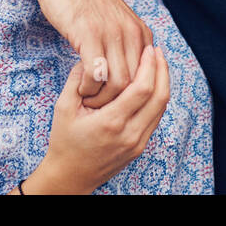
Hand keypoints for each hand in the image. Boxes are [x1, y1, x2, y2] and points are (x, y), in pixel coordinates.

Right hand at [27, 45, 169, 193]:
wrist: (70, 176)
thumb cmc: (64, 142)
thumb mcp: (63, 108)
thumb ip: (76, 80)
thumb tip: (90, 56)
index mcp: (111, 123)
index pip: (142, 89)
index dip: (150, 66)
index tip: (148, 49)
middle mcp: (129, 134)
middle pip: (159, 97)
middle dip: (162, 70)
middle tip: (156, 51)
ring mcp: (137, 143)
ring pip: (161, 108)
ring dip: (163, 83)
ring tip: (156, 64)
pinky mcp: (139, 147)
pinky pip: (155, 118)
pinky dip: (157, 98)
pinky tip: (150, 84)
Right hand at [34, 0, 153, 106]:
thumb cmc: (86, 3)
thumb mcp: (116, 22)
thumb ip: (127, 45)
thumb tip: (131, 76)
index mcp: (141, 33)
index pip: (149, 78)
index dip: (133, 97)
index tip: (117, 104)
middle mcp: (132, 34)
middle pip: (136, 85)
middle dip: (118, 103)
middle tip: (102, 108)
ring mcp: (112, 34)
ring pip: (119, 83)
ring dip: (102, 99)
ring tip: (89, 100)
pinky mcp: (90, 35)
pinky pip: (96, 74)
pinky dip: (88, 88)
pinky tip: (80, 88)